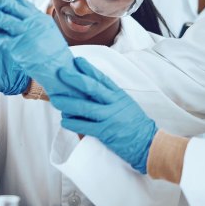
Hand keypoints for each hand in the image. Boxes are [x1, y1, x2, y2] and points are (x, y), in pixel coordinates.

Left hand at [0, 0, 73, 96]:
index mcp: (39, 17)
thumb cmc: (54, 52)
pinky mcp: (19, 48)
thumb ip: (34, 20)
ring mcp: (26, 34)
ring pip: (2, 19)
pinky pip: (1, 39)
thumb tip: (22, 11)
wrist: (61, 69)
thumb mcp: (47, 30)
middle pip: (9, 6)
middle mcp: (33, 22)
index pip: (19, 2)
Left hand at [48, 57, 156, 173]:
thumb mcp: (126, 106)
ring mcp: (109, 117)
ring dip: (68, 103)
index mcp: (119, 96)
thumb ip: (110, 99)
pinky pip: (84, 126)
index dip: (88, 69)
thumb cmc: (136, 125)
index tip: (76, 61)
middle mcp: (114, 104)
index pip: (102, 78)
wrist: (148, 144)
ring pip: (84, 107)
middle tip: (61, 73)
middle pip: (92, 88)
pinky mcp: (105, 132)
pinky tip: (64, 121)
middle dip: (75, 79)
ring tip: (56, 99)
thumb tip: (89, 94)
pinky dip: (72, 123)